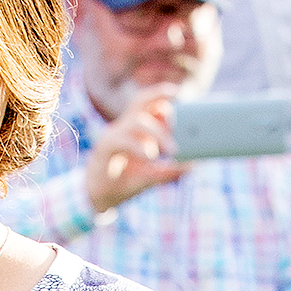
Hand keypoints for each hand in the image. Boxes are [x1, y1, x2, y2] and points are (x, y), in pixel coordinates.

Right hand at [85, 88, 184, 215]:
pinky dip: (139, 148)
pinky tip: (151, 157)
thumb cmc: (124, 181)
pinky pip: (124, 141)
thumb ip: (169, 171)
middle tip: (179, 123)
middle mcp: (124, 126)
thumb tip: (192, 166)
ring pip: (137, 121)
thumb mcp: (150, 177)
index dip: (162, 94)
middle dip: (161, 104)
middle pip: (141, 102)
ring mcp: (114, 135)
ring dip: (157, 133)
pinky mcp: (106, 148)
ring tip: (172, 150)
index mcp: (134, 128)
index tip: (178, 93)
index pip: (148, 102)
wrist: (98, 197)